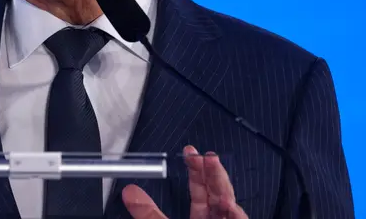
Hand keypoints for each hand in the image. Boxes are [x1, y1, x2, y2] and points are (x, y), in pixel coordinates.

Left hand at [122, 145, 247, 218]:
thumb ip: (147, 213)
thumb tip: (128, 192)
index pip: (201, 193)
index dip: (197, 171)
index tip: (192, 152)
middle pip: (218, 193)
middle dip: (213, 172)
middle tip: (206, 154)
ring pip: (230, 204)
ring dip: (222, 185)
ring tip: (213, 166)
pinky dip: (236, 214)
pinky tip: (229, 203)